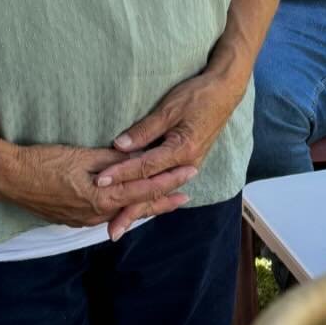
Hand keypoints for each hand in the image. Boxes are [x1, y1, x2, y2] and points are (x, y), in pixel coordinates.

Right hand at [0, 143, 194, 230]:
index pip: (145, 190)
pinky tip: (128, 206)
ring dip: (144, 206)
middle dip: (164, 200)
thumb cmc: (43, 163)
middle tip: (187, 194)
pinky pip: (106, 215)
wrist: (8, 178)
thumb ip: (113, 160)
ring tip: (165, 201)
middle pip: (138, 207)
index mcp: (102, 199)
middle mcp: (96, 215)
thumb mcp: (82, 156)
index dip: (169, 181)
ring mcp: (84, 220)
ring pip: (122, 213)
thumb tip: (139, 157)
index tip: (190, 173)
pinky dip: (123, 209)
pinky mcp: (73, 218)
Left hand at [98, 68, 248, 237]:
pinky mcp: (187, 162)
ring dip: (139, 209)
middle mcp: (187, 164)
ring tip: (121, 225)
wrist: (225, 93)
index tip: (100, 181)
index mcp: (182, 150)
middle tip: (111, 231)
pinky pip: (164, 184)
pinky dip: (150, 197)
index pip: (144, 167)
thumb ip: (144, 130)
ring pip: (158, 191)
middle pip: (152, 191)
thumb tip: (120, 146)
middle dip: (130, 211)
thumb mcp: (169, 109)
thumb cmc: (198, 96)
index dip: (121, 174)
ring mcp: (188, 165)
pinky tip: (139, 208)